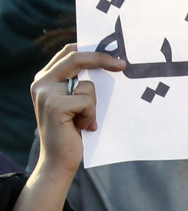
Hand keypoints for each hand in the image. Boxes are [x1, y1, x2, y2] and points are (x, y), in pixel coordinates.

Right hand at [30, 44, 123, 176]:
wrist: (59, 159)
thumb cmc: (73, 132)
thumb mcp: (76, 103)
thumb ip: (80, 85)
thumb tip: (107, 66)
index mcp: (46, 78)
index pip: (69, 53)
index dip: (91, 51)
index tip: (114, 56)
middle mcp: (42, 82)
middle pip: (76, 58)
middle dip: (102, 59)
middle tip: (122, 64)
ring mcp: (46, 93)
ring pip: (87, 86)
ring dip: (94, 106)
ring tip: (84, 121)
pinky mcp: (55, 105)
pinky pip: (87, 102)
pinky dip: (91, 115)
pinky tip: (83, 127)